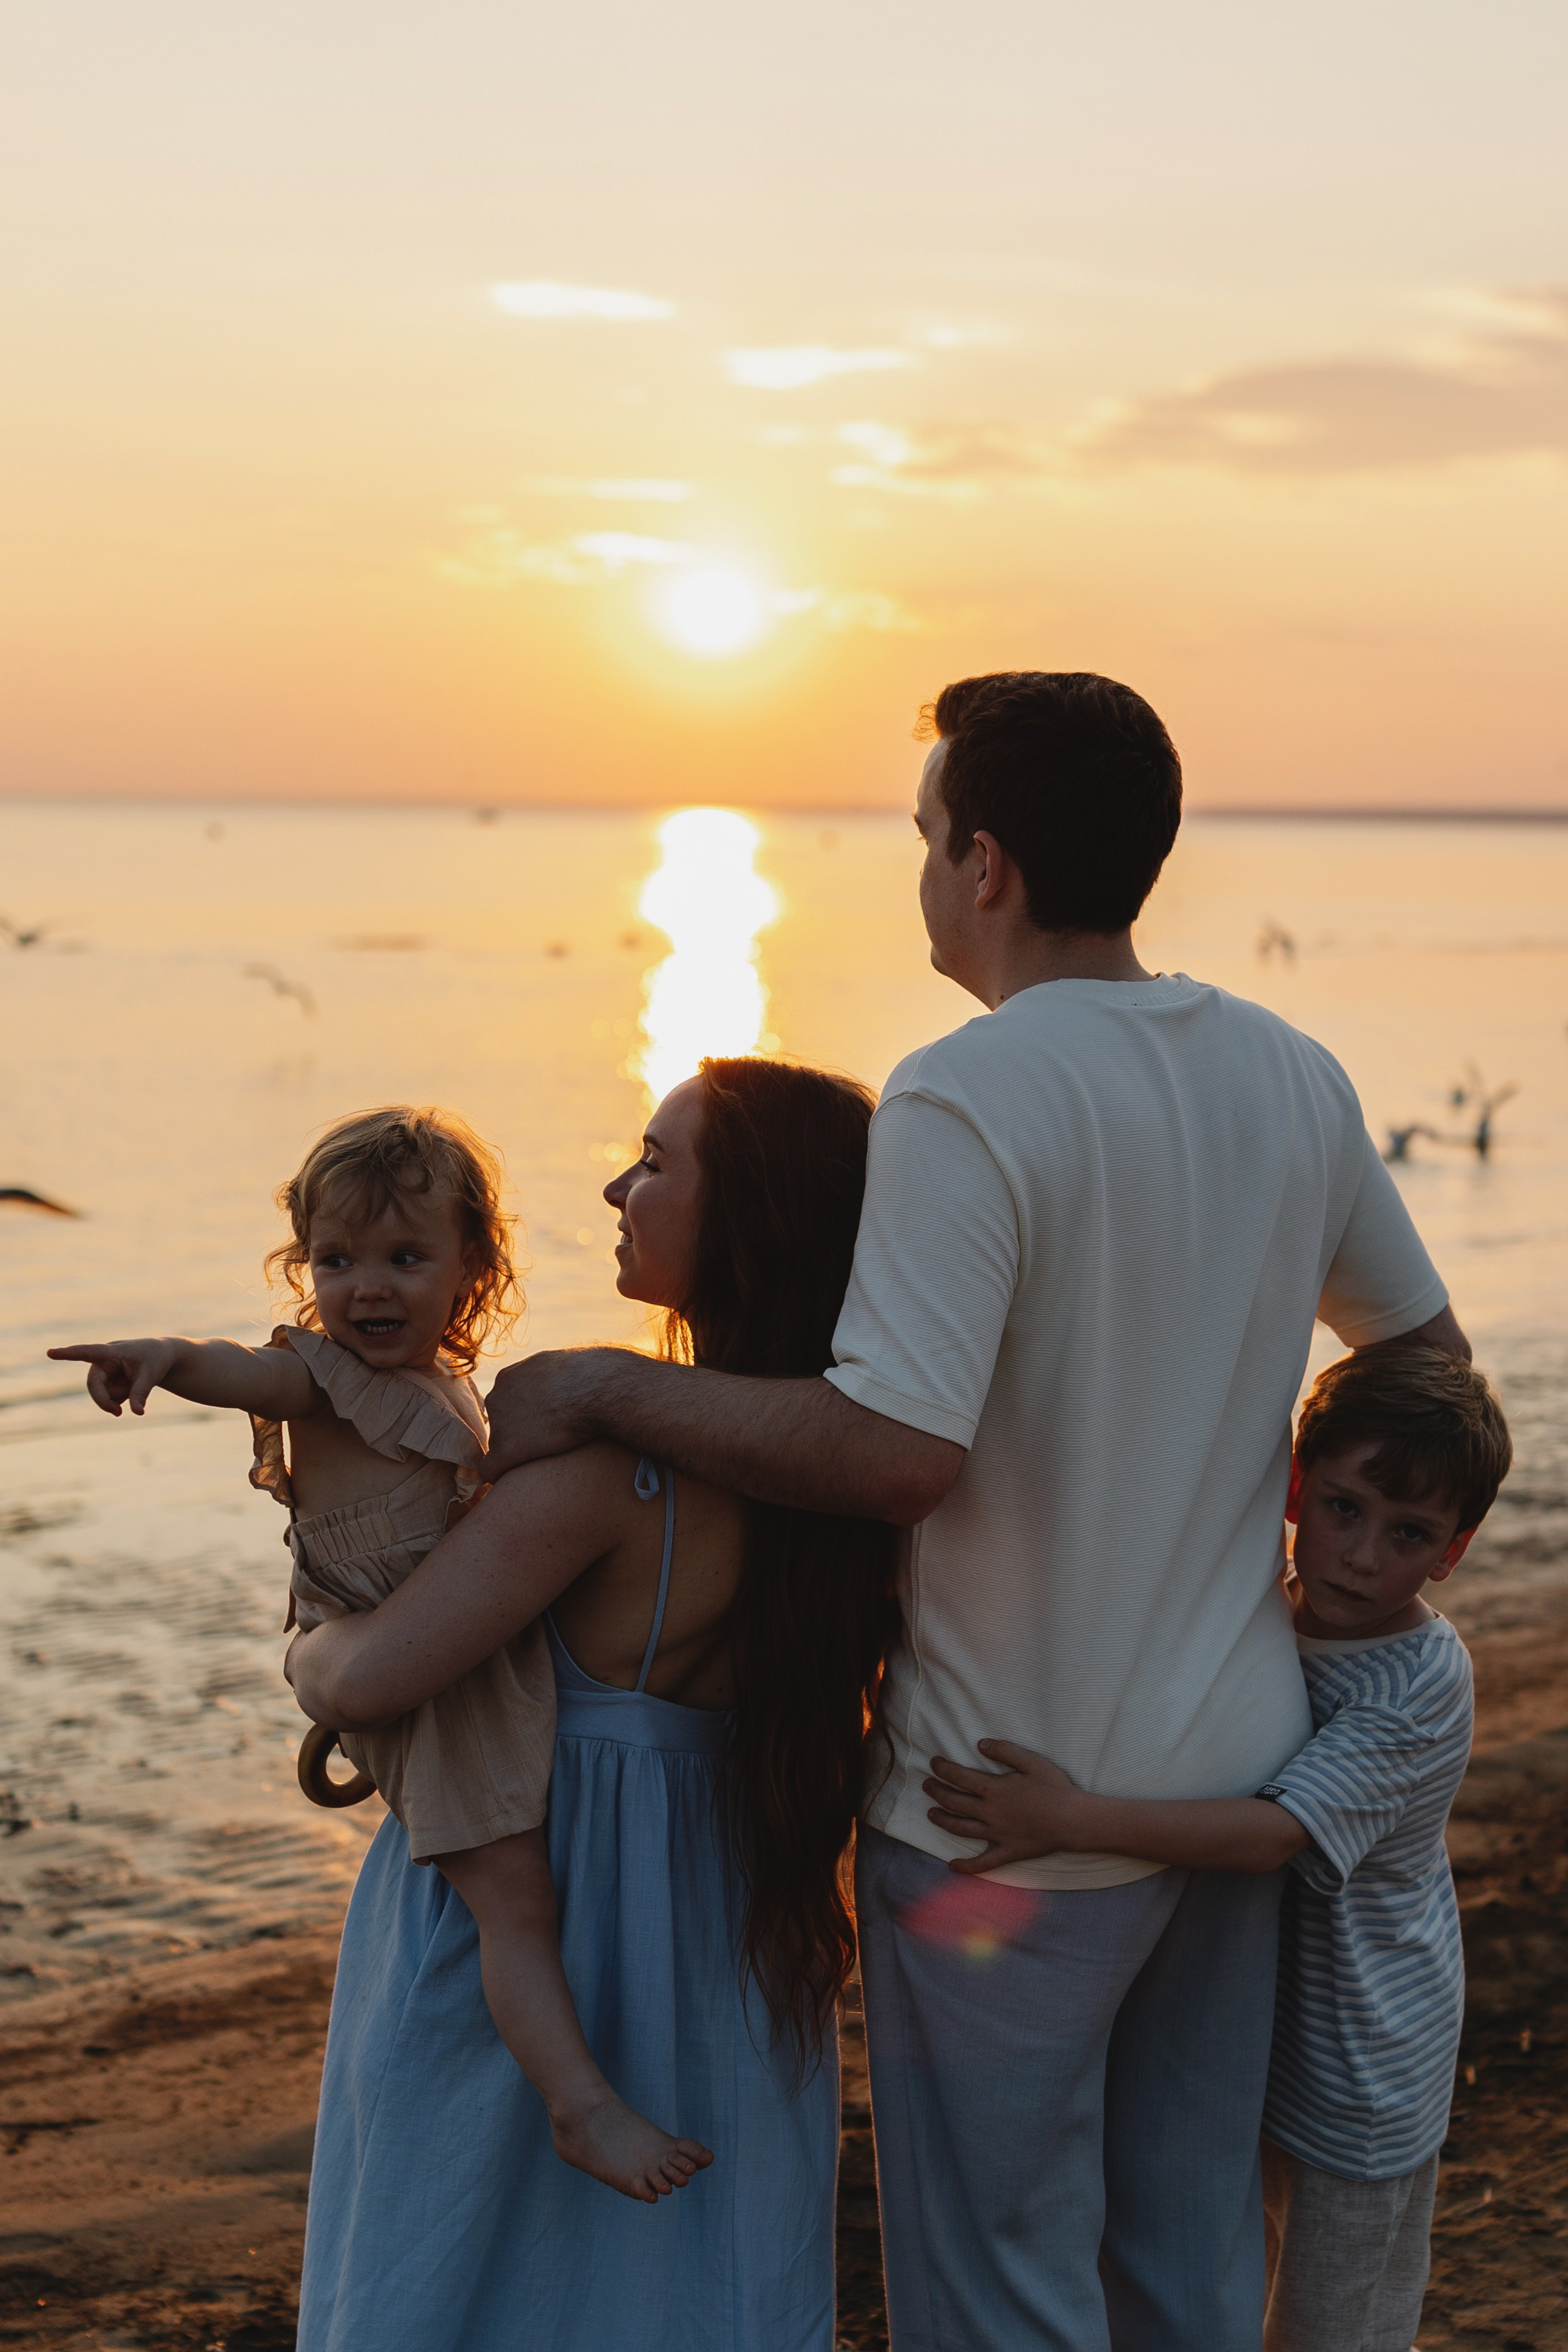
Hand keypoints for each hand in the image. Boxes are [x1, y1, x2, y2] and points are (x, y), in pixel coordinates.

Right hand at [47, 1337, 184, 1416]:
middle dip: (105, 1401)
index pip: (87, 1352)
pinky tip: (130, 1389)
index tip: (50, 1353)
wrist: (161, 1358)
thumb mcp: (151, 1375)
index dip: (68, 1354)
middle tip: (119, 1413)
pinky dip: (120, 1398)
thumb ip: (141, 1393)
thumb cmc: (155, 1359)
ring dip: (118, 1397)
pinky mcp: (107, 1381)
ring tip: (134, 1385)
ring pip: (103, 1394)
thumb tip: (137, 1413)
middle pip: (93, 1385)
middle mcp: (102, 1361)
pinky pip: (108, 1397)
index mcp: (111, 1351)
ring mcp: (103, 1372)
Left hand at [481, 1348, 623, 1479]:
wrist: (593, 1389)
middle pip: (500, 1423)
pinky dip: (497, 1475)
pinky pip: (489, 1469)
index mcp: (508, 1378)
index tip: (540, 1426)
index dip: (523, 1417)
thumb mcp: (560, 1364)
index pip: (506, 1402)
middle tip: (544, 1442)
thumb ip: (547, 1375)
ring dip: (515, 1452)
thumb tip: (559, 1381)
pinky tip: (508, 1481)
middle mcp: (497, 1397)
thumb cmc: (588, 1376)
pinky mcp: (506, 1449)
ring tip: (542, 1457)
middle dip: (517, 1434)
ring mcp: (499, 1423)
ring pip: (499, 1445)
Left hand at [923, 1740, 1086, 1875]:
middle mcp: (990, 1812)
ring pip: (961, 1828)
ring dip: (942, 1820)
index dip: (943, 1769)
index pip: (959, 1777)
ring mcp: (996, 1834)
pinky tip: (952, 1865)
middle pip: (954, 1802)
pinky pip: (982, 1862)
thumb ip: (1004, 1750)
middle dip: (937, 1792)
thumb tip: (980, 1744)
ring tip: (931, 1814)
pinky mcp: (1007, 1852)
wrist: (1073, 1819)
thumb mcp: (1031, 1761)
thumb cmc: (1054, 1788)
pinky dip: (966, 1866)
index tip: (934, 1762)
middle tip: (926, 1785)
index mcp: (994, 1789)